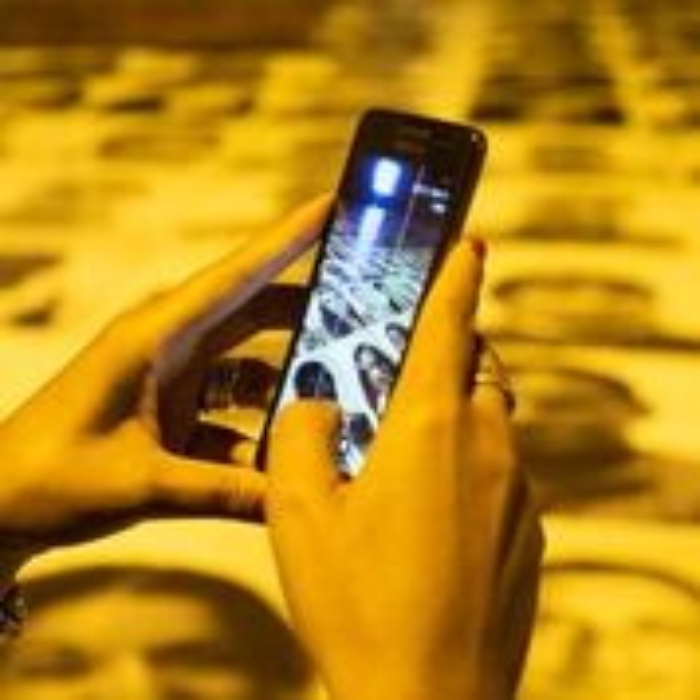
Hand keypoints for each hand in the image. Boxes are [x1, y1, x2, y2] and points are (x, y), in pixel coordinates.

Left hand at [0, 197, 328, 579]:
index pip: (236, 275)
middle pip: (255, 313)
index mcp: (154, 335)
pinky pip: (231, 413)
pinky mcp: (172, 411)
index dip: (287, 239)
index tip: (332, 206)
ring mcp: (172, 378)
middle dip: (308, 311)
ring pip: (249, 367)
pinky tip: (284, 461)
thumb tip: (292, 500)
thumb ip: (221, 492)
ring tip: (336, 403)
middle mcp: (169, 345)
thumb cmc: (46, 477)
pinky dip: (257, 433)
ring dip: (286, 386)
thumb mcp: (140, 484)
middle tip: (368, 309)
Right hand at [266, 238, 542, 699]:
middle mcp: (486, 445)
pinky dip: (470, 469)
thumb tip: (316, 405)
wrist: (429, 698)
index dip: (459, 277)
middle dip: (447, 359)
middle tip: (403, 379)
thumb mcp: (299, 512)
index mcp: (429, 426)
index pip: (450, 325)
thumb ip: (301, 434)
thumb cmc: (358, 601)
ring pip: (491, 423)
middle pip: (476, 372)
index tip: (471, 242)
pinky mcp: (530, 531)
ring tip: (405, 455)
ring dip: (456, 418)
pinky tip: (430, 518)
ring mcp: (517, 490)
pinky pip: (501, 473)